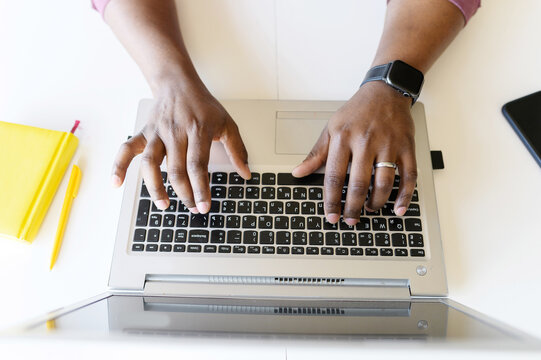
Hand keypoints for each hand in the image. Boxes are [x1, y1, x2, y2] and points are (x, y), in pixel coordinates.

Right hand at [111, 80, 250, 212]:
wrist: (178, 83)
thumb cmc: (203, 105)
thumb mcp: (227, 123)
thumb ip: (238, 149)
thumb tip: (246, 174)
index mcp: (198, 129)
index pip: (198, 165)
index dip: (200, 188)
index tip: (204, 206)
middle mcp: (175, 131)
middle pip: (176, 169)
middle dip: (185, 193)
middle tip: (192, 208)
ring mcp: (157, 132)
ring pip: (151, 163)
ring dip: (155, 187)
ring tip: (164, 204)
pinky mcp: (144, 132)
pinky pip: (127, 149)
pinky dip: (119, 165)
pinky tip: (116, 183)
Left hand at [292, 81, 417, 224]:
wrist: (385, 91)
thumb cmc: (356, 112)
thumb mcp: (331, 129)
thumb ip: (316, 154)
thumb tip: (298, 172)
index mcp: (343, 138)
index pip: (334, 176)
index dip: (332, 200)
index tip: (331, 216)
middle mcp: (366, 141)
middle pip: (359, 183)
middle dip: (353, 207)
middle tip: (350, 220)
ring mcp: (389, 144)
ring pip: (384, 182)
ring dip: (376, 202)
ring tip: (369, 210)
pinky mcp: (407, 147)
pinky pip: (409, 176)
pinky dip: (404, 196)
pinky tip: (397, 208)